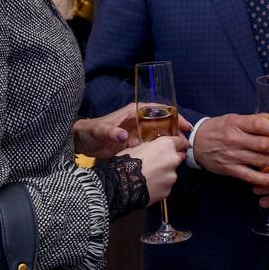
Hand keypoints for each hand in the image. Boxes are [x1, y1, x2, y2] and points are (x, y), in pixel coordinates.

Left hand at [75, 103, 194, 157]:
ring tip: (181, 153)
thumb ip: (111, 132)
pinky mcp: (134, 145)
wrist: (82, 142)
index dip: (173, 116)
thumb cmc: (91, 131)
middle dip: (175, 131)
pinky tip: (166, 159)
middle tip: (186, 143)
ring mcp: (137, 133)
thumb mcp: (100, 130)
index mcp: (134, 112)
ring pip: (158, 136)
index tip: (185, 125)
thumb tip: (124, 137)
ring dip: (169, 143)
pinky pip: (151, 146)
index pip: (159, 110)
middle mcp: (138, 121)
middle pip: (162, 123)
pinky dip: (159, 151)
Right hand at [125, 135, 188, 204]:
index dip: (178, 144)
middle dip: (170, 160)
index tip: (176, 147)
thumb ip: (151, 147)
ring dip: (164, 174)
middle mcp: (173, 160)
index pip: (181, 142)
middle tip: (156, 163)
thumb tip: (153, 148)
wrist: (121, 184)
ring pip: (171, 173)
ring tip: (148, 176)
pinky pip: (166, 186)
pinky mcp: (168, 191)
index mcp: (166, 145)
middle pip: (178, 158)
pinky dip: (160, 185)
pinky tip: (148, 185)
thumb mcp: (136, 146)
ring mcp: (172, 177)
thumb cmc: (126, 163)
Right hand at [193, 112, 268, 185]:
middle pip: (262, 144)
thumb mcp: (236, 118)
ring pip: (259, 160)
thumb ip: (260, 118)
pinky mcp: (229, 169)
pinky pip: (249, 176)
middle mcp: (234, 139)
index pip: (258, 125)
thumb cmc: (220, 128)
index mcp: (236, 123)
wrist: (196, 141)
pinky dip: (264, 179)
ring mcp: (231, 155)